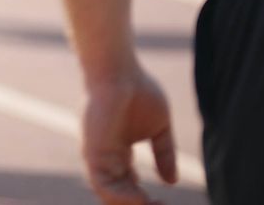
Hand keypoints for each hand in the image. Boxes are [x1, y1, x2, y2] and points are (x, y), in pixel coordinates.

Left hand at [81, 66, 177, 203]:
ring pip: (109, 194)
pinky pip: (101, 184)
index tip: (166, 202)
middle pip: (120, 194)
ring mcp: (98, 156)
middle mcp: (106, 158)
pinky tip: (141, 200)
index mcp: (119, 153)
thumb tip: (171, 181)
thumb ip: (164, 154)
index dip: (147, 200)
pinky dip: (119, 197)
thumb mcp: (158, 128)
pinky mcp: (92, 152)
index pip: (129, 186)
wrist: (119, 71)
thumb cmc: (138, 91)